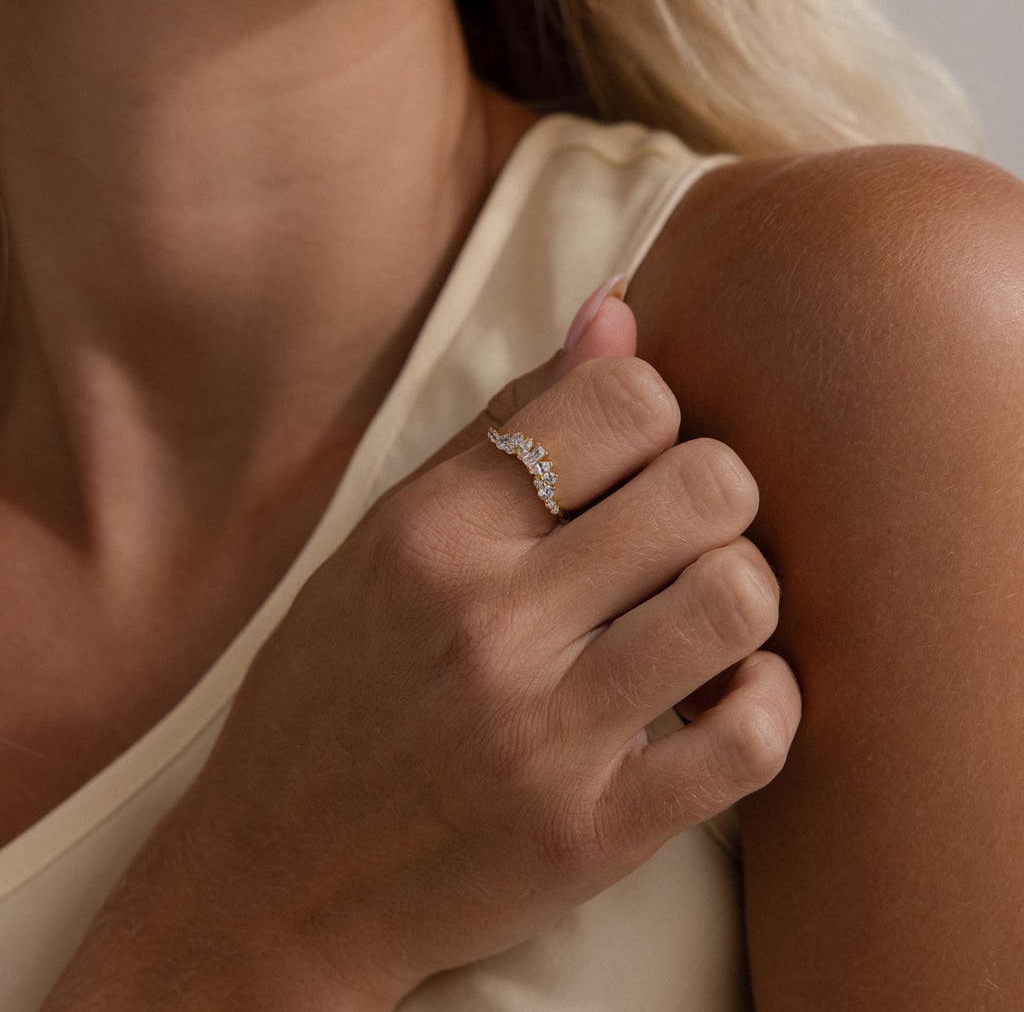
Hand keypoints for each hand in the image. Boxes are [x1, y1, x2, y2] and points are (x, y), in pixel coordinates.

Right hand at [44, 292, 799, 1010]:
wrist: (278, 875)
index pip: (626, 396)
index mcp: (434, 531)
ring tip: (697, 618)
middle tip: (678, 538)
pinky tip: (721, 697)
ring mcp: (545, 732)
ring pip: (740, 597)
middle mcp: (488, 620)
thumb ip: (506, 424)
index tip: (631, 462)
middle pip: (708, 486)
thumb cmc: (333, 692)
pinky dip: (766, 702)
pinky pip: (752, 738)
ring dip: (742, 598)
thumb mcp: (387, 539)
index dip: (656, 414)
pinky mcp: (594, 832)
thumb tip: (618, 309)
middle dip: (715, 498)